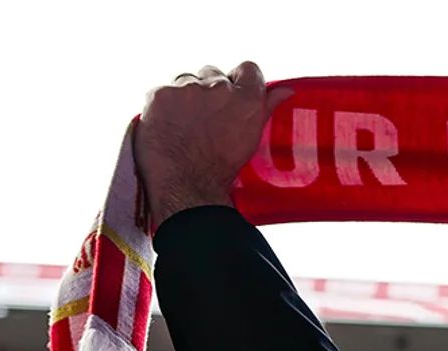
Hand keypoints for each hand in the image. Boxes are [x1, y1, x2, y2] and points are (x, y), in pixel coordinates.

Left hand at [136, 62, 292, 227]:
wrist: (186, 185)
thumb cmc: (221, 166)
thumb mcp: (252, 137)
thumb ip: (268, 107)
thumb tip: (287, 90)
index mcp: (247, 98)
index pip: (248, 68)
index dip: (238, 79)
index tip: (231, 92)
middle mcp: (219, 88)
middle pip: (212, 73)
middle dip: (207, 89)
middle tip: (203, 114)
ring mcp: (188, 89)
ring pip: (185, 80)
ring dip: (184, 95)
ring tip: (182, 122)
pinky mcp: (161, 94)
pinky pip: (162, 91)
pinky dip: (162, 105)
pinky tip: (166, 124)